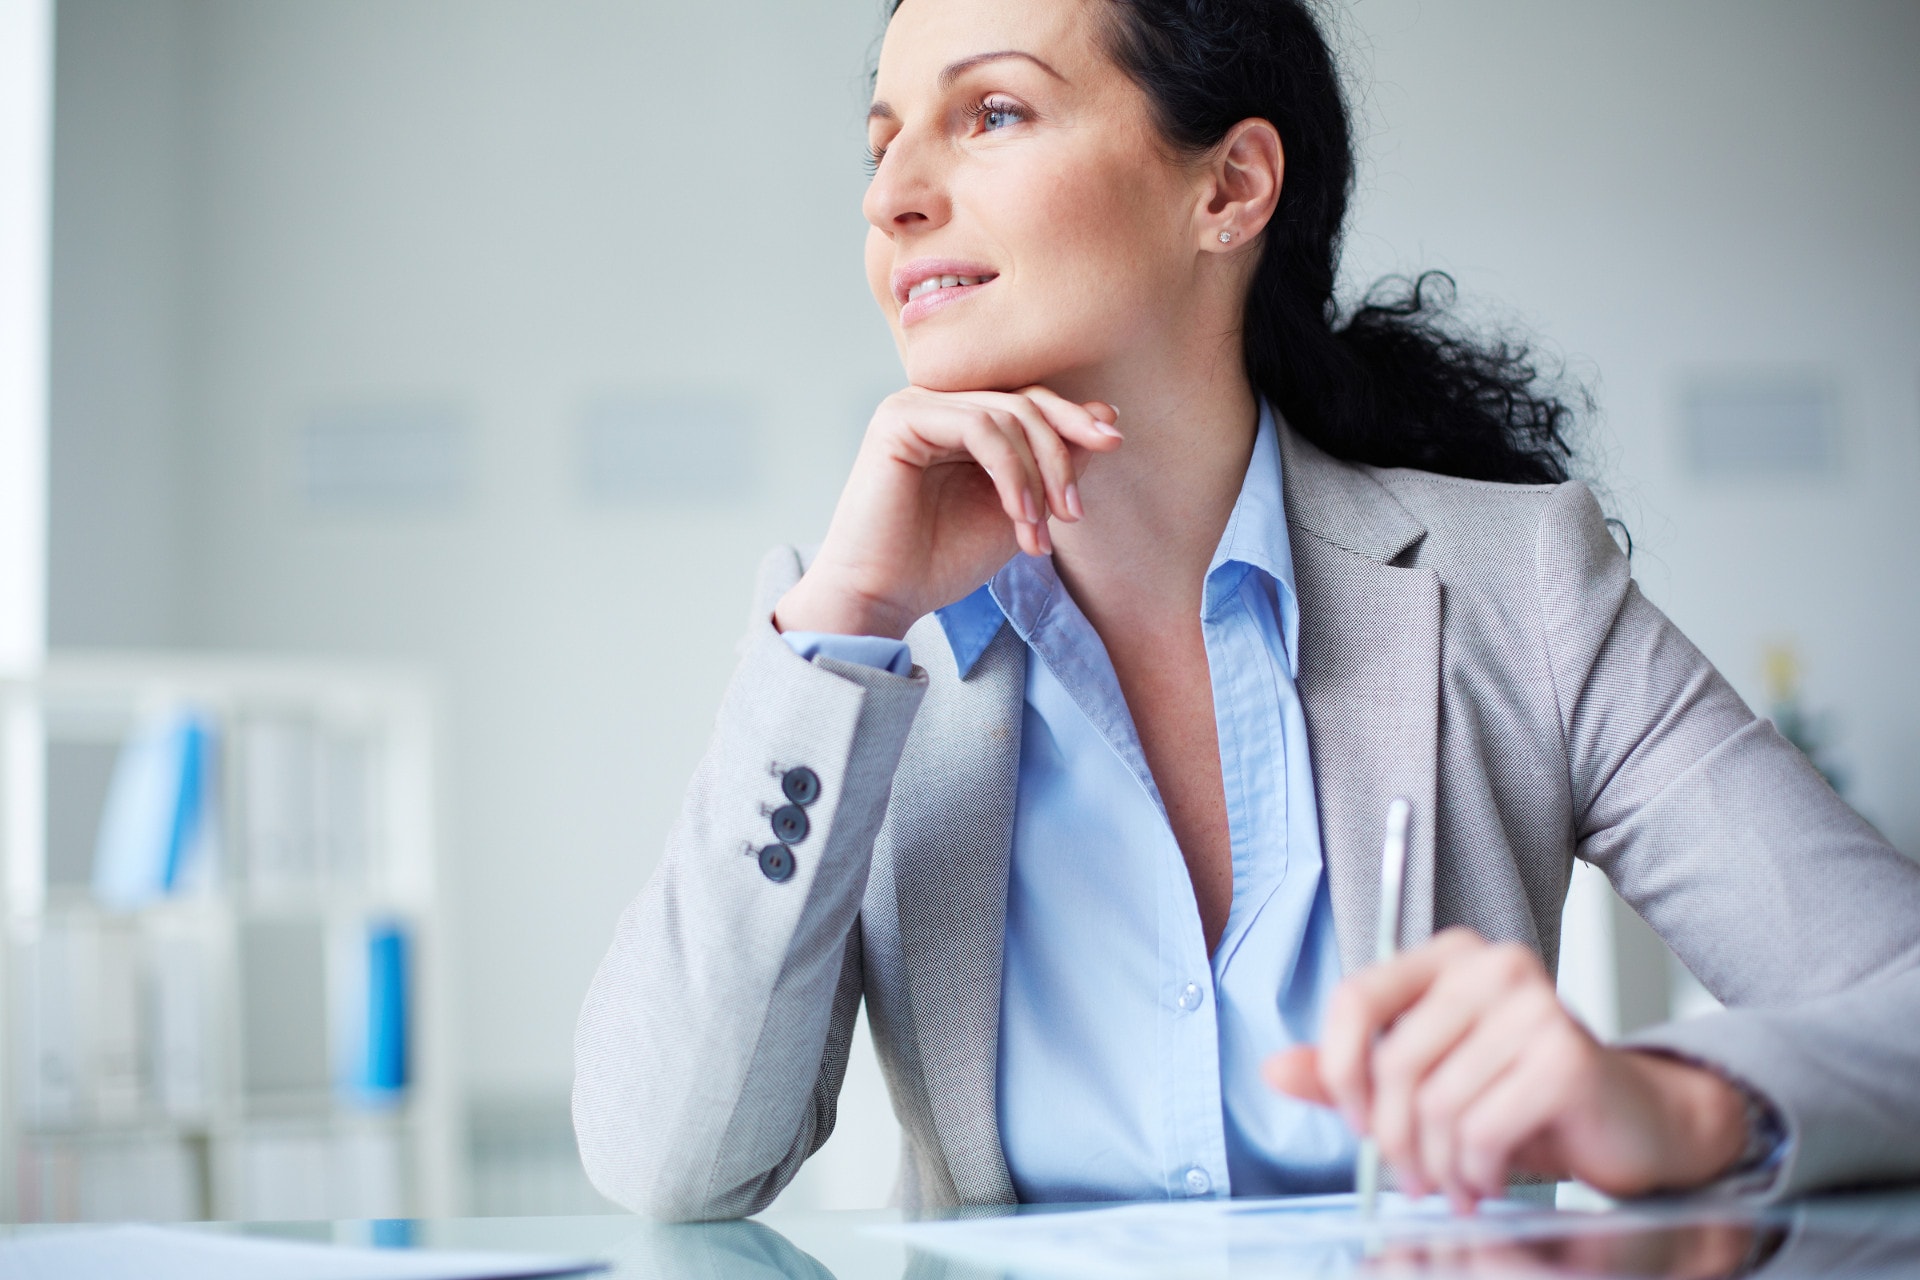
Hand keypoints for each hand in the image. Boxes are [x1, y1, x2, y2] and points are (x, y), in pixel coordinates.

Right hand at [773, 386, 1121, 638]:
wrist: (884, 597)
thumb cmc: (943, 560)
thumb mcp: (1020, 509)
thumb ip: (1055, 463)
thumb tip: (1106, 412)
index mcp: (962, 418)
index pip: (1030, 400)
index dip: (1074, 420)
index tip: (1114, 443)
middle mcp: (938, 403)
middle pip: (1024, 401)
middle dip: (1061, 453)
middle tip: (1074, 510)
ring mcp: (916, 405)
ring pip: (1008, 415)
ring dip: (1036, 477)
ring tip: (1039, 532)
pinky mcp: (899, 419)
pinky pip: (978, 427)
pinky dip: (1010, 472)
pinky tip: (1018, 515)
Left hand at [1263, 928, 1750, 1210]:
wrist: (1634, 1123)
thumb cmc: (1526, 1097)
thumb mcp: (1428, 1083)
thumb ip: (1352, 1073)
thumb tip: (1274, 1068)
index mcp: (1447, 957)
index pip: (1356, 999)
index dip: (1340, 1070)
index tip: (1357, 1119)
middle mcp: (1490, 964)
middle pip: (1394, 1062)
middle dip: (1393, 1138)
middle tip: (1411, 1176)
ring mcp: (1534, 1003)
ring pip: (1436, 1102)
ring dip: (1437, 1163)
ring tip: (1454, 1182)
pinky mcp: (1565, 1054)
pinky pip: (1482, 1126)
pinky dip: (1476, 1168)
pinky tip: (1488, 1177)